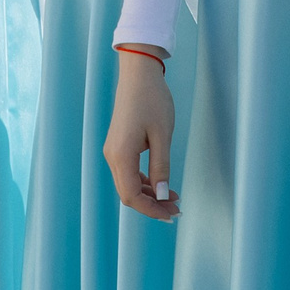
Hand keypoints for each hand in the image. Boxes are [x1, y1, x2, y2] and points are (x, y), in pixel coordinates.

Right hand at [102, 47, 179, 221]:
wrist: (139, 74)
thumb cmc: (153, 100)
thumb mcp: (162, 135)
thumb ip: (161, 168)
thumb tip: (163, 195)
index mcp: (120, 155)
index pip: (131, 196)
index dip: (151, 209)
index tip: (171, 215)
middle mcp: (112, 156)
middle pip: (128, 193)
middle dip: (152, 205)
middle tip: (176, 210)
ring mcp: (113, 151)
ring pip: (128, 184)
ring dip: (149, 194)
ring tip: (174, 199)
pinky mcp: (118, 145)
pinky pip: (128, 172)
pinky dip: (144, 182)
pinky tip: (161, 184)